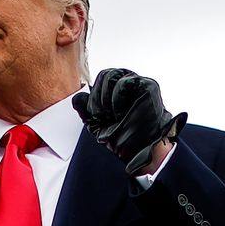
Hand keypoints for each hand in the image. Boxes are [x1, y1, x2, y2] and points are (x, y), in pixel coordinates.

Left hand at [72, 68, 186, 174]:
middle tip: (105, 117)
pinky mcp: (147, 86)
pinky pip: (124, 82)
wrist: (142, 150)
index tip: (98, 117)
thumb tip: (77, 98)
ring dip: (105, 100)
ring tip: (114, 115)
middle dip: (97, 100)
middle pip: (103, 76)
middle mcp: (127, 85)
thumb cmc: (126, 139)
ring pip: (110, 76)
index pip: (99, 82)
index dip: (93, 99)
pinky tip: (121, 112)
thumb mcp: (98, 126)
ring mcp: (137, 84)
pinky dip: (117, 99)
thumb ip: (86, 111)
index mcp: (116, 91)